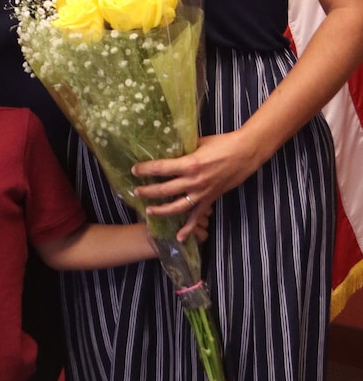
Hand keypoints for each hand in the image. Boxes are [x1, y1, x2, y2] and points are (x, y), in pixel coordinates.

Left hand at [132, 131, 260, 230]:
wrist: (245, 153)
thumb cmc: (222, 143)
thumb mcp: (198, 143)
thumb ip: (183, 150)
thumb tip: (168, 150)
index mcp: (190, 164)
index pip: (161, 168)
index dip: (146, 169)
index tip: (134, 170)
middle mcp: (194, 181)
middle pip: (165, 190)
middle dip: (148, 191)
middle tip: (136, 192)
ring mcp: (203, 193)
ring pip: (177, 207)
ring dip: (162, 210)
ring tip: (149, 210)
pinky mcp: (211, 199)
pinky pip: (198, 216)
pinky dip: (189, 228)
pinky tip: (179, 237)